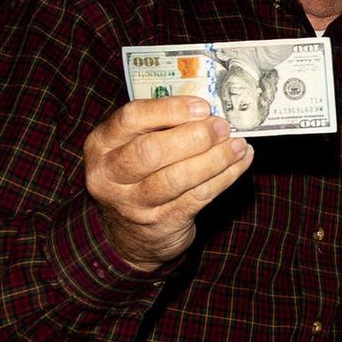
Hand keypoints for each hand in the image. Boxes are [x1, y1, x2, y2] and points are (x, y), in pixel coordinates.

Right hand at [83, 97, 254, 270]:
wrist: (132, 235)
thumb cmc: (139, 176)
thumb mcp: (132, 147)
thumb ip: (160, 126)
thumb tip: (209, 109)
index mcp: (100, 144)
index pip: (131, 118)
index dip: (170, 109)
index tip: (202, 106)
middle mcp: (109, 175)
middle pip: (151, 151)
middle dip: (194, 137)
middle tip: (222, 127)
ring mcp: (133, 203)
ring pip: (178, 177)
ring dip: (216, 158)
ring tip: (238, 145)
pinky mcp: (161, 222)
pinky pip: (199, 196)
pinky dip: (226, 176)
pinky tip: (241, 161)